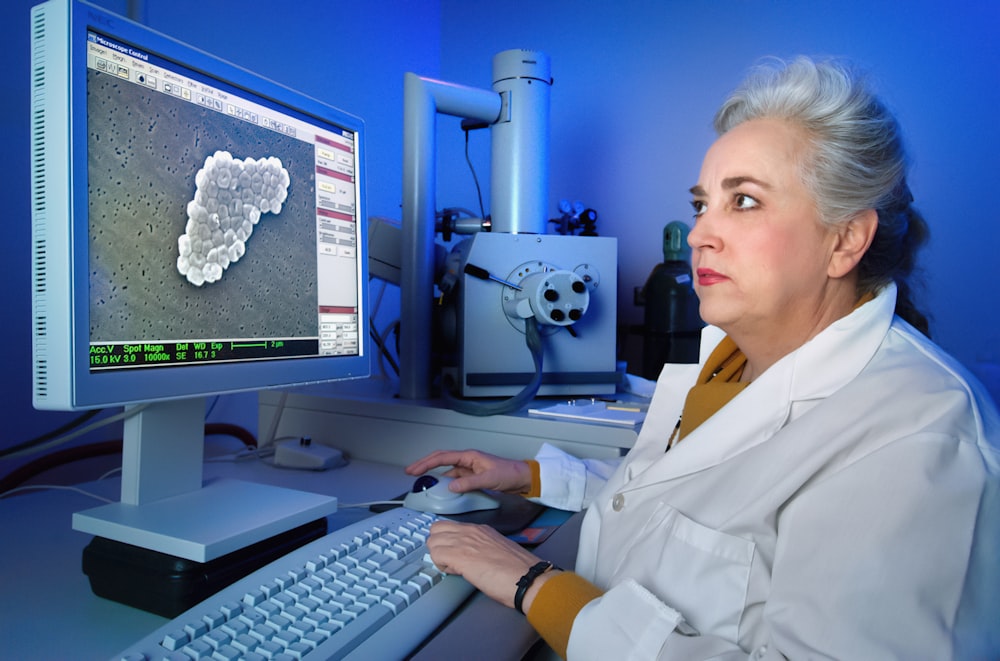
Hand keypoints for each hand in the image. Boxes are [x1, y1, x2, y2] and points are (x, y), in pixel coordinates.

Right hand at [405, 449, 532, 494]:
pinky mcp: (473, 477)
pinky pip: (455, 479)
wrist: (523, 478)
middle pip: (441, 461)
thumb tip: (451, 486)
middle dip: (424, 465)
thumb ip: (469, 483)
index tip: (414, 469)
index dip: (426, 463)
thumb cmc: (510, 473)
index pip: (442, 457)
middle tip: (410, 473)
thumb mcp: (488, 479)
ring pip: (447, 471)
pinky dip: (446, 484)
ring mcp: (469, 469)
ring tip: (423, 483)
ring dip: (435, 476)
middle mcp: (467, 460)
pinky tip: (442, 491)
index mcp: (469, 456)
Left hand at [426, 519, 556, 611]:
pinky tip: (455, 572)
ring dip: (438, 556)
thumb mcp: (496, 549)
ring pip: (432, 541)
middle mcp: (470, 531)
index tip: (451, 552)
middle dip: (437, 545)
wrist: (527, 578)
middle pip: (436, 529)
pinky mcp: (460, 556)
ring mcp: (464, 541)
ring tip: (453, 568)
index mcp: (480, 529)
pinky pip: (436, 555)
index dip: (447, 541)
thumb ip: (480, 547)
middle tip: (448, 560)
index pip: (449, 526)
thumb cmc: (518, 570)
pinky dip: (440, 565)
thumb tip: (468, 556)